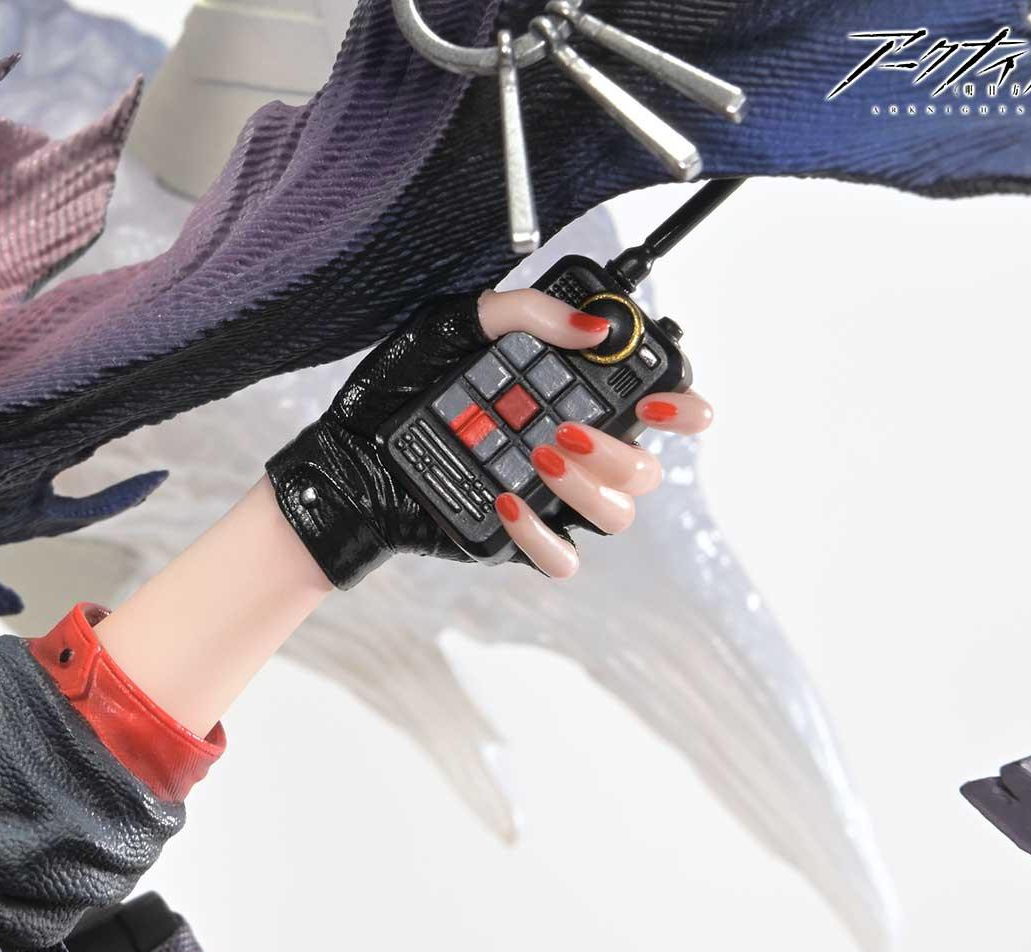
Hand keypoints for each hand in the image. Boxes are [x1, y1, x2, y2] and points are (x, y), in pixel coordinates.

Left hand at [266, 288, 712, 587]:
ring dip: (590, 488)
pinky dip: (544, 535)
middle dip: (622, 451)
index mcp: (572, 396)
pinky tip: (507, 500)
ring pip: (618, 515)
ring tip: (538, 458)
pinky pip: (564, 558)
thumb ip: (523, 313)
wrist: (346, 450)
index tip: (670, 403)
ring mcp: (550, 498)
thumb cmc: (400, 385)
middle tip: (568, 430)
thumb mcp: (454, 325)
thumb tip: (592, 328)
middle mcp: (574, 450)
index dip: (684, 407)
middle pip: (647, 469)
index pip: (658, 406)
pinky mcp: (519, 539)